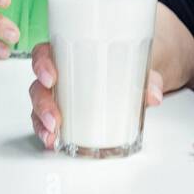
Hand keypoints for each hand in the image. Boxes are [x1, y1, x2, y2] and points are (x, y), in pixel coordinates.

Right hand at [29, 42, 164, 149]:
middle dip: (42, 103)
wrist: (134, 69)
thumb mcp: (137, 62)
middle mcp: (60, 73)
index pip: (44, 53)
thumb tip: (153, 94)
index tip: (51, 78)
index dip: (42, 65)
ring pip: (40, 105)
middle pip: (39, 85)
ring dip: (41, 121)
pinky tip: (53, 141)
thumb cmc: (124, 60)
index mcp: (68, 52)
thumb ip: (148, 77)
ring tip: (53, 135)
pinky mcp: (64, 111)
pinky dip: (47, 131)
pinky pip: (46, 120)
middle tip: (55, 118)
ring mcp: (60, 93)